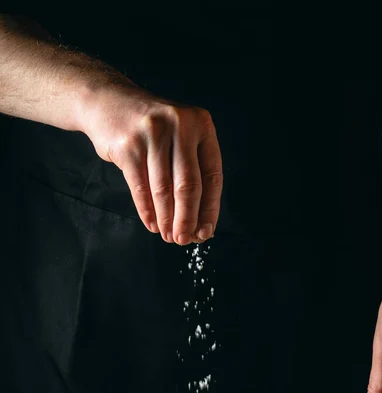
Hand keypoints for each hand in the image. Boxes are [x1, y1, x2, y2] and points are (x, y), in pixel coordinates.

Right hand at [80, 83, 222, 244]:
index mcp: (201, 124)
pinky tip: (152, 223)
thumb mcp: (179, 137)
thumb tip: (197, 221)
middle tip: (183, 240)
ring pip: (164, 189)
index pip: (212, 175)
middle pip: (189, 185)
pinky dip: (147, 211)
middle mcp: (180, 125)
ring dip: (166, 219)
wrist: (107, 101)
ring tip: (168, 235)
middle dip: (187, 219)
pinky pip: (140, 187)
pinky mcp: (128, 145)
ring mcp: (153, 133)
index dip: (210, 209)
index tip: (205, 232)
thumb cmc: (150, 128)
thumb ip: (190, 171)